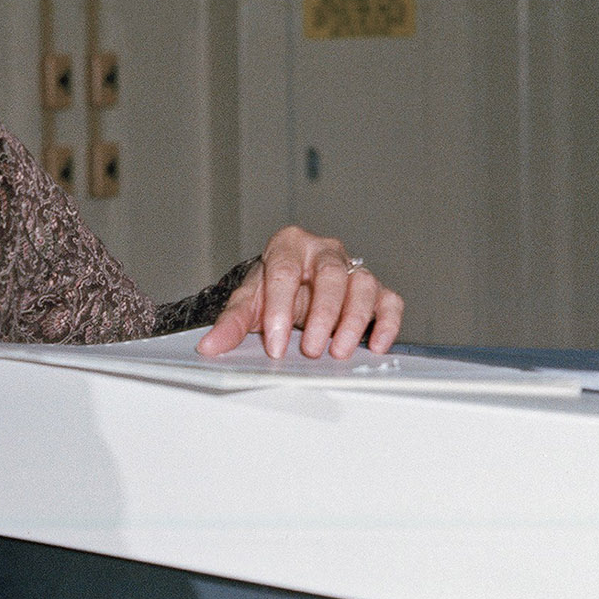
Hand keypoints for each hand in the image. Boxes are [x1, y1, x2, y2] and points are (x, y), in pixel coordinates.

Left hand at [196, 226, 404, 359]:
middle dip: (322, 314)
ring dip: (353, 321)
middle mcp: (324, 251)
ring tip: (339, 351)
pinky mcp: (375, 289)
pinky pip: (389, 301)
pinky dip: (386, 323)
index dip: (279, 310)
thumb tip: (210, 347)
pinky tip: (376, 345)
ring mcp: (352, 268)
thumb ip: (231, 324)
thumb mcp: (248, 304)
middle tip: (310, 349)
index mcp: (288, 246)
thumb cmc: (271, 291)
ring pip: (362, 285)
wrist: (290, 288)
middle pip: (330, 275)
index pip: (285, 272)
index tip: (274, 345)